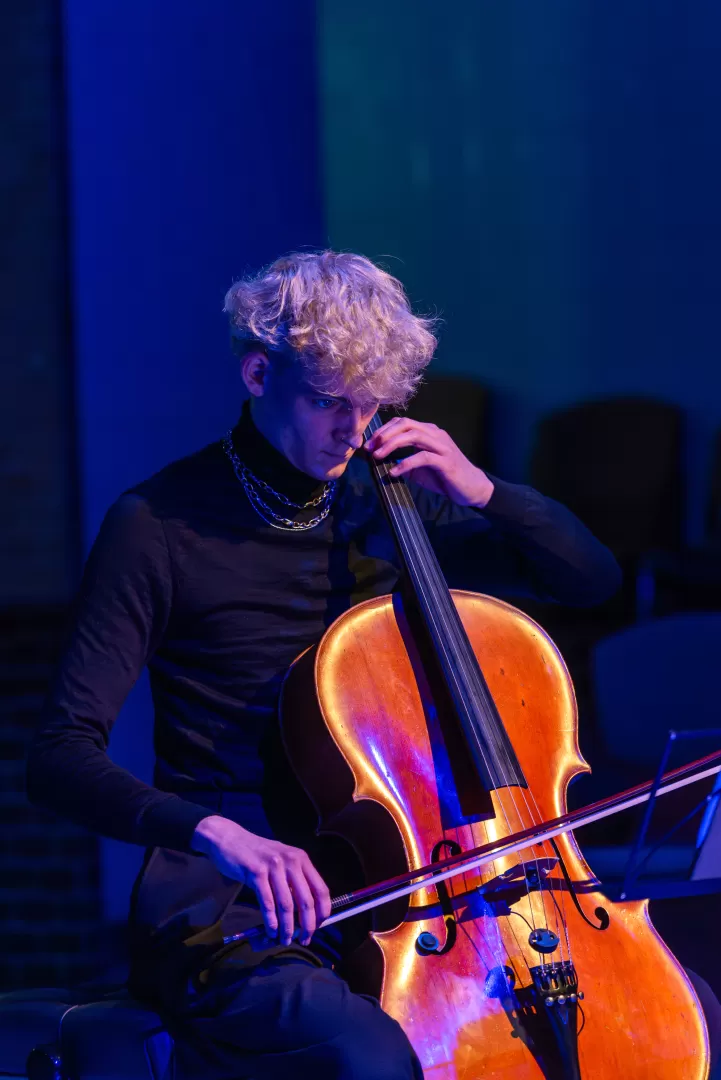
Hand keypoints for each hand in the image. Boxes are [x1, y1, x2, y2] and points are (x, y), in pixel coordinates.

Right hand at [192, 816, 330, 945]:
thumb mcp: (282, 862)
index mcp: (301, 859)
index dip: (322, 911)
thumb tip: (305, 914)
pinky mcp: (256, 872)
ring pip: (286, 904)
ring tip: (285, 939)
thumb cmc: (258, 854)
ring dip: (287, 927)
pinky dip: (271, 920)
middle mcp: (291, 861)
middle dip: (307, 925)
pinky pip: (267, 902)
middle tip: (304, 940)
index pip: (321, 889)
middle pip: (306, 900)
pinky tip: (271, 930)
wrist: (230, 839)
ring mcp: (273, 865)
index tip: (318, 927)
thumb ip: (293, 881)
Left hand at [365, 417, 494, 507]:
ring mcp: (442, 447)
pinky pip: (422, 458)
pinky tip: (394, 472)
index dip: (384, 430)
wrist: (472, 487)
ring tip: (377, 456)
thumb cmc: (445, 477)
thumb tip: (381, 463)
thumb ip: (404, 462)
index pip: (403, 422)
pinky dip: (405, 463)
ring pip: (414, 436)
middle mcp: (436, 435)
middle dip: (384, 434)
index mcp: (429, 432)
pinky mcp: (446, 461)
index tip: (369, 443)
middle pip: (406, 424)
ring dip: (392, 445)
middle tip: (370, 448)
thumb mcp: (420, 468)